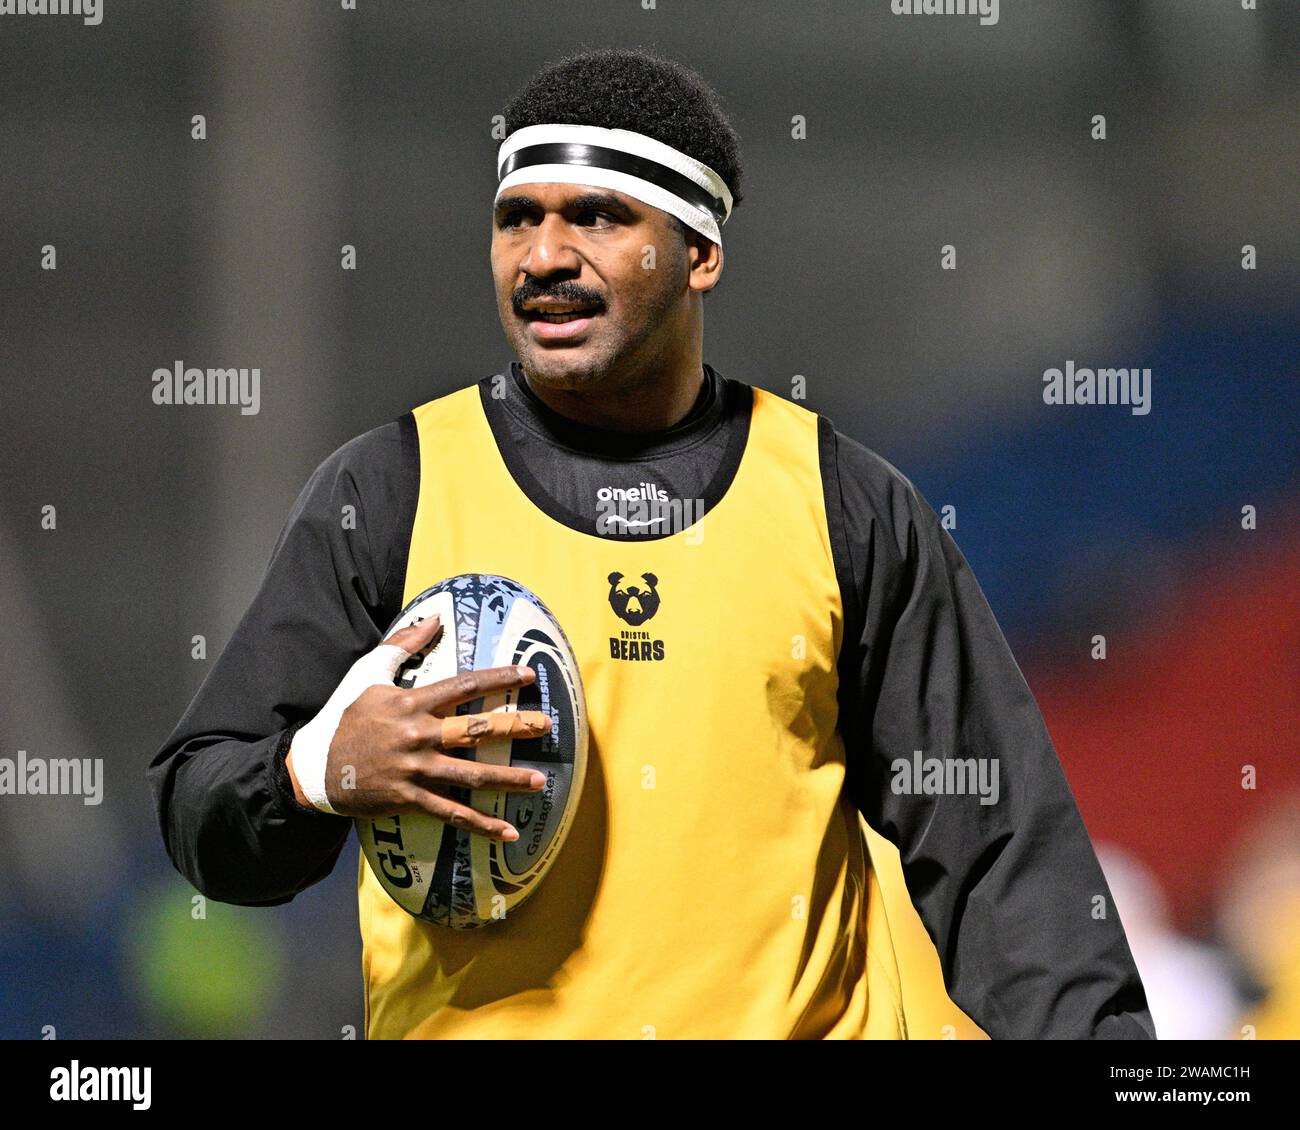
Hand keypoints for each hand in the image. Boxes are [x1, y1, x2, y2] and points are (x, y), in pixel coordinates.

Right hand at [286, 614, 551, 839]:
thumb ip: (402, 644)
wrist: (314, 767)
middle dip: (514, 727)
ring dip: (507, 779)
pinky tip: (508, 833)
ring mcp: (415, 770)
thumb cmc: (344, 715)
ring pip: (469, 775)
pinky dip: (481, 825)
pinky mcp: (409, 799)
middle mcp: (418, 735)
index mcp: (411, 703)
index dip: (497, 678)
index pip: (463, 686)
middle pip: (474, 730)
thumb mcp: (368, 673)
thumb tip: (434, 618)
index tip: (528, 674)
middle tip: (546, 725)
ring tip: (538, 781)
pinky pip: (451, 813)